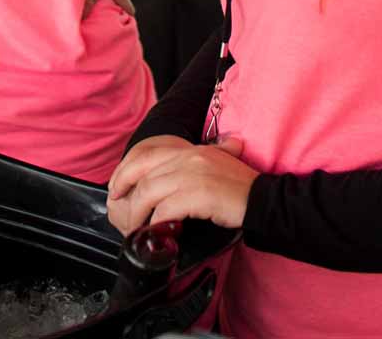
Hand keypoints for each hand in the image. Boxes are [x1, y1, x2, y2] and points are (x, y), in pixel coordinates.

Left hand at [107, 135, 256, 233]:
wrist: (265, 199)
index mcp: (189, 149)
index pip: (146, 152)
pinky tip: (156, 232)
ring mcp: (194, 174)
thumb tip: (164, 182)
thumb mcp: (211, 166)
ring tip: (135, 228)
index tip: (116, 187)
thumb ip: (189, 167)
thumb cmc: (239, 189)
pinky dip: (156, 223)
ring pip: (150, 191)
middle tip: (118, 209)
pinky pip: (167, 209)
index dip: (125, 170)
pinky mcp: (200, 194)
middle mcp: (189, 156)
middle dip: (124, 190)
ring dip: (137, 213)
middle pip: (142, 171)